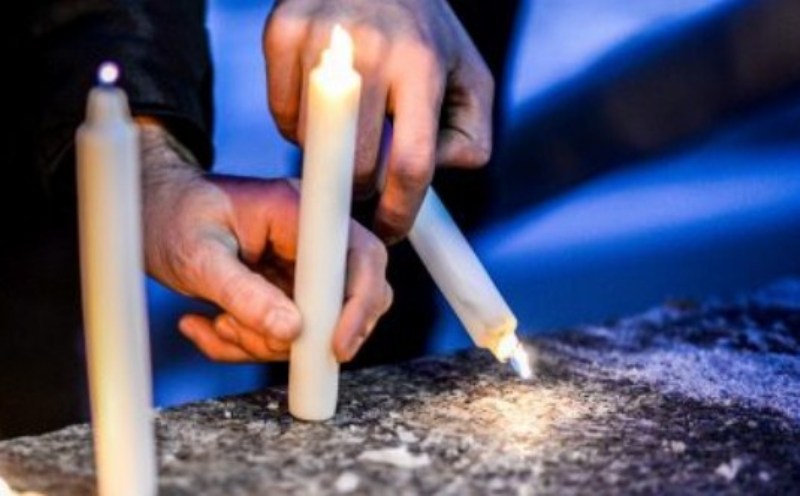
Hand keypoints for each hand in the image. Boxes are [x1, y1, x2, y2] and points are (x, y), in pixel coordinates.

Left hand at [139, 122, 391, 362]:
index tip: (336, 347)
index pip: (359, 256)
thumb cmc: (170, 217)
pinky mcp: (286, 289)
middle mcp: (310, 237)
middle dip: (303, 334)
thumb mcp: (198, 256)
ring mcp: (301, 266)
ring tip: (217, 324)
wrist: (148, 213)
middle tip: (244, 334)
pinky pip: (287, 333)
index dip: (358, 304)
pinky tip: (211, 326)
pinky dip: (251, 343)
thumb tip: (290, 332)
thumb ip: (243, 293)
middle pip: (351, 296)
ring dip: (264, 341)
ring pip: (317, 324)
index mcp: (298, 211)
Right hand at [264, 0, 493, 242]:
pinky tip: (321, 103)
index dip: (399, 211)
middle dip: (363, 187)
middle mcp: (372, 48)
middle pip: (359, 165)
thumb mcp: (468, 76)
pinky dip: (299, 125)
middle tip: (366, 179)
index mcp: (423, 64)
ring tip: (350, 121)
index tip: (390, 231)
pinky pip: (281, 115)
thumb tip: (429, 175)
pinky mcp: (282, 31)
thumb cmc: (424, 33)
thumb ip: (471, 136)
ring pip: (313, 145)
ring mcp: (321, 39)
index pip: (411, 164)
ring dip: (330, 152)